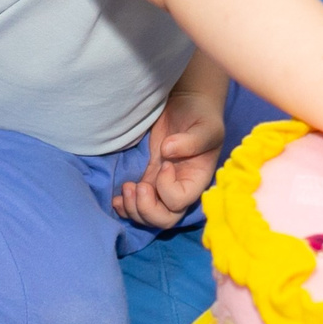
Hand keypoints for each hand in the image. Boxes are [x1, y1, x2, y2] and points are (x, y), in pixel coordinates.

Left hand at [115, 88, 224, 228]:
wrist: (186, 104)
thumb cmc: (200, 114)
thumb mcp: (205, 125)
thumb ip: (192, 140)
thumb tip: (168, 150)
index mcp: (196, 180)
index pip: (179, 201)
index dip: (167, 188)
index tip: (165, 163)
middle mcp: (180, 188)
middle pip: (164, 219)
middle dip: (146, 209)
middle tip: (136, 186)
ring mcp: (161, 186)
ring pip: (147, 216)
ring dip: (132, 208)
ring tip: (126, 187)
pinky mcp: (147, 178)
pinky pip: (136, 204)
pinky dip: (124, 206)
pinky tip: (117, 198)